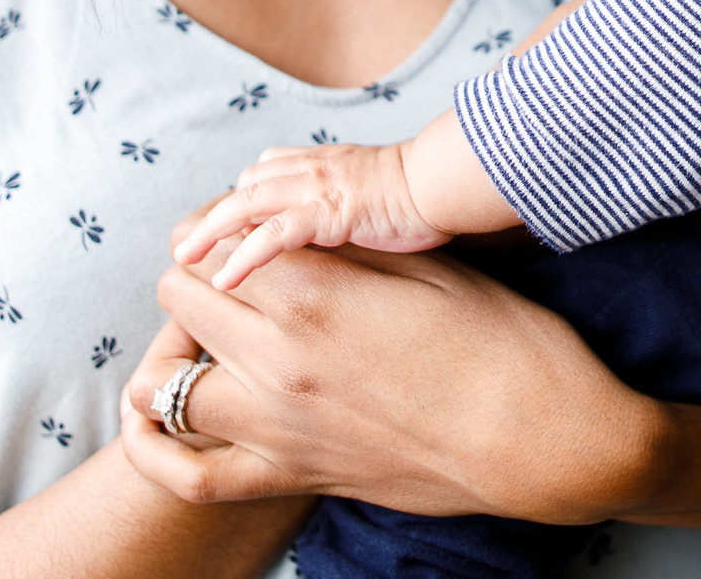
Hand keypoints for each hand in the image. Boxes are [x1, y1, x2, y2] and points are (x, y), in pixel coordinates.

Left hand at [121, 240, 661, 524]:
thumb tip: (289, 225)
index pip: (219, 241)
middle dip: (196, 276)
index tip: (246, 227)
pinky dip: (158, 448)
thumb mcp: (425, 267)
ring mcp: (279, 426)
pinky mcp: (291, 475)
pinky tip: (159, 423)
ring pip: (166, 382)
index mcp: (315, 296)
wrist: (542, 441)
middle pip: (179, 297)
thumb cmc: (501, 342)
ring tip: (209, 339)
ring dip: (175, 351)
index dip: (225, 226)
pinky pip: (191, 474)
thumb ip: (342, 246)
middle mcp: (279, 360)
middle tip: (231, 275)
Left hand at [174, 143, 448, 290]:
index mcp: (319, 165)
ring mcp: (318, 190)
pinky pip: (277, 234)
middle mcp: (310, 171)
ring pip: (246, 205)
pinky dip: (245, 255)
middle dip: (209, 218)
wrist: (450, 180)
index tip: (214, 234)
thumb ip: (340, 205)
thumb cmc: (422, 195)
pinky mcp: (332, 212)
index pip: (259, 175)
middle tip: (183, 250)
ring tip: (184, 262)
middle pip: (242, 188)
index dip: (234, 203)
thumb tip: (325, 233)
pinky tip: (224, 280)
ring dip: (210, 233)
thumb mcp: (371, 193)